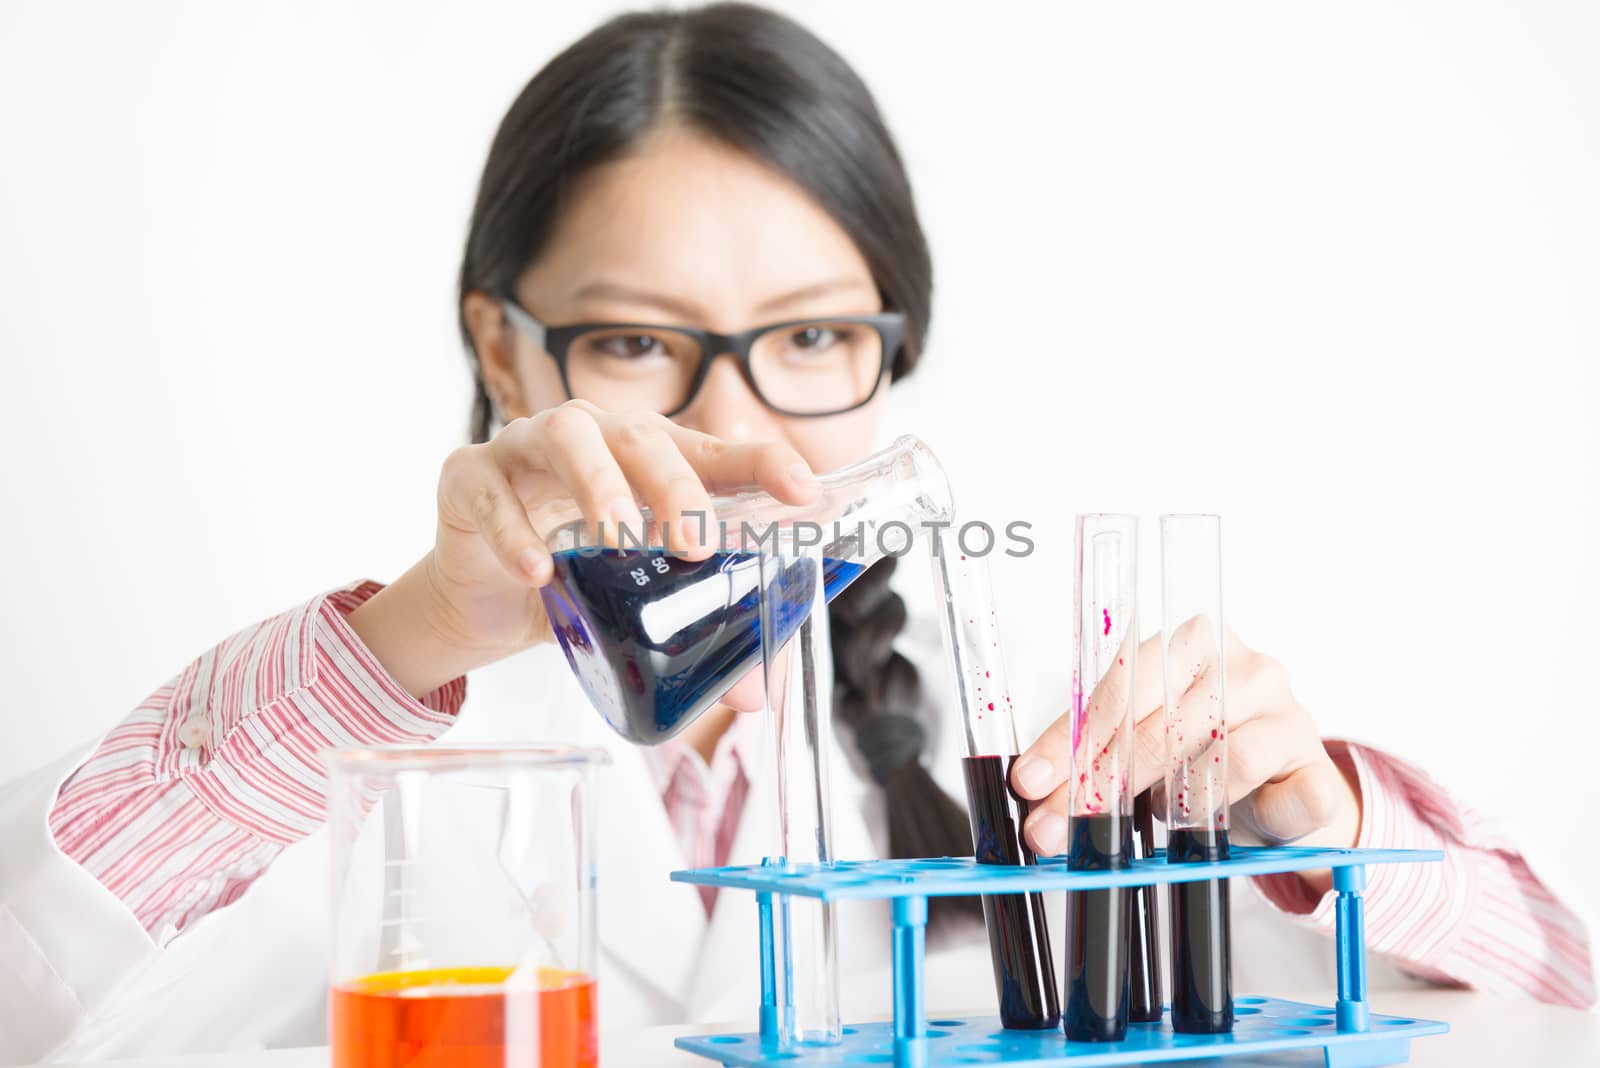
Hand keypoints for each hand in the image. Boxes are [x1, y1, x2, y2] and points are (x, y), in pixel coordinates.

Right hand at [347, 400, 820, 696]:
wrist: (484, 598)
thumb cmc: (576, 578)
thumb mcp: (639, 606)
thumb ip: (697, 638)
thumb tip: (752, 696)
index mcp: (648, 457)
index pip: (713, 449)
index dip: (762, 462)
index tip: (805, 490)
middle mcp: (594, 438)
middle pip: (641, 436)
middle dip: (675, 484)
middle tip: (696, 544)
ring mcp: (526, 449)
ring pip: (566, 436)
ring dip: (598, 483)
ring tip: (618, 537)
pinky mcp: (468, 475)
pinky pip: (491, 492)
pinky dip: (515, 533)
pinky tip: (538, 573)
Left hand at [1010, 620, 1360, 870]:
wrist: (1282, 796)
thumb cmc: (1201, 757)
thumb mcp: (1141, 744)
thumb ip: (1092, 754)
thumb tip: (1031, 782)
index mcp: (1193, 643)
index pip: (1123, 686)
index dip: (1072, 739)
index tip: (1032, 780)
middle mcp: (1246, 667)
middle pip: (1164, 723)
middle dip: (1104, 781)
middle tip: (1062, 824)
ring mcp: (1290, 715)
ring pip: (1225, 758)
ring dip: (1180, 799)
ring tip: (1164, 812)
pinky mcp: (1319, 770)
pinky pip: (1285, 798)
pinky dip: (1254, 817)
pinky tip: (1229, 825)